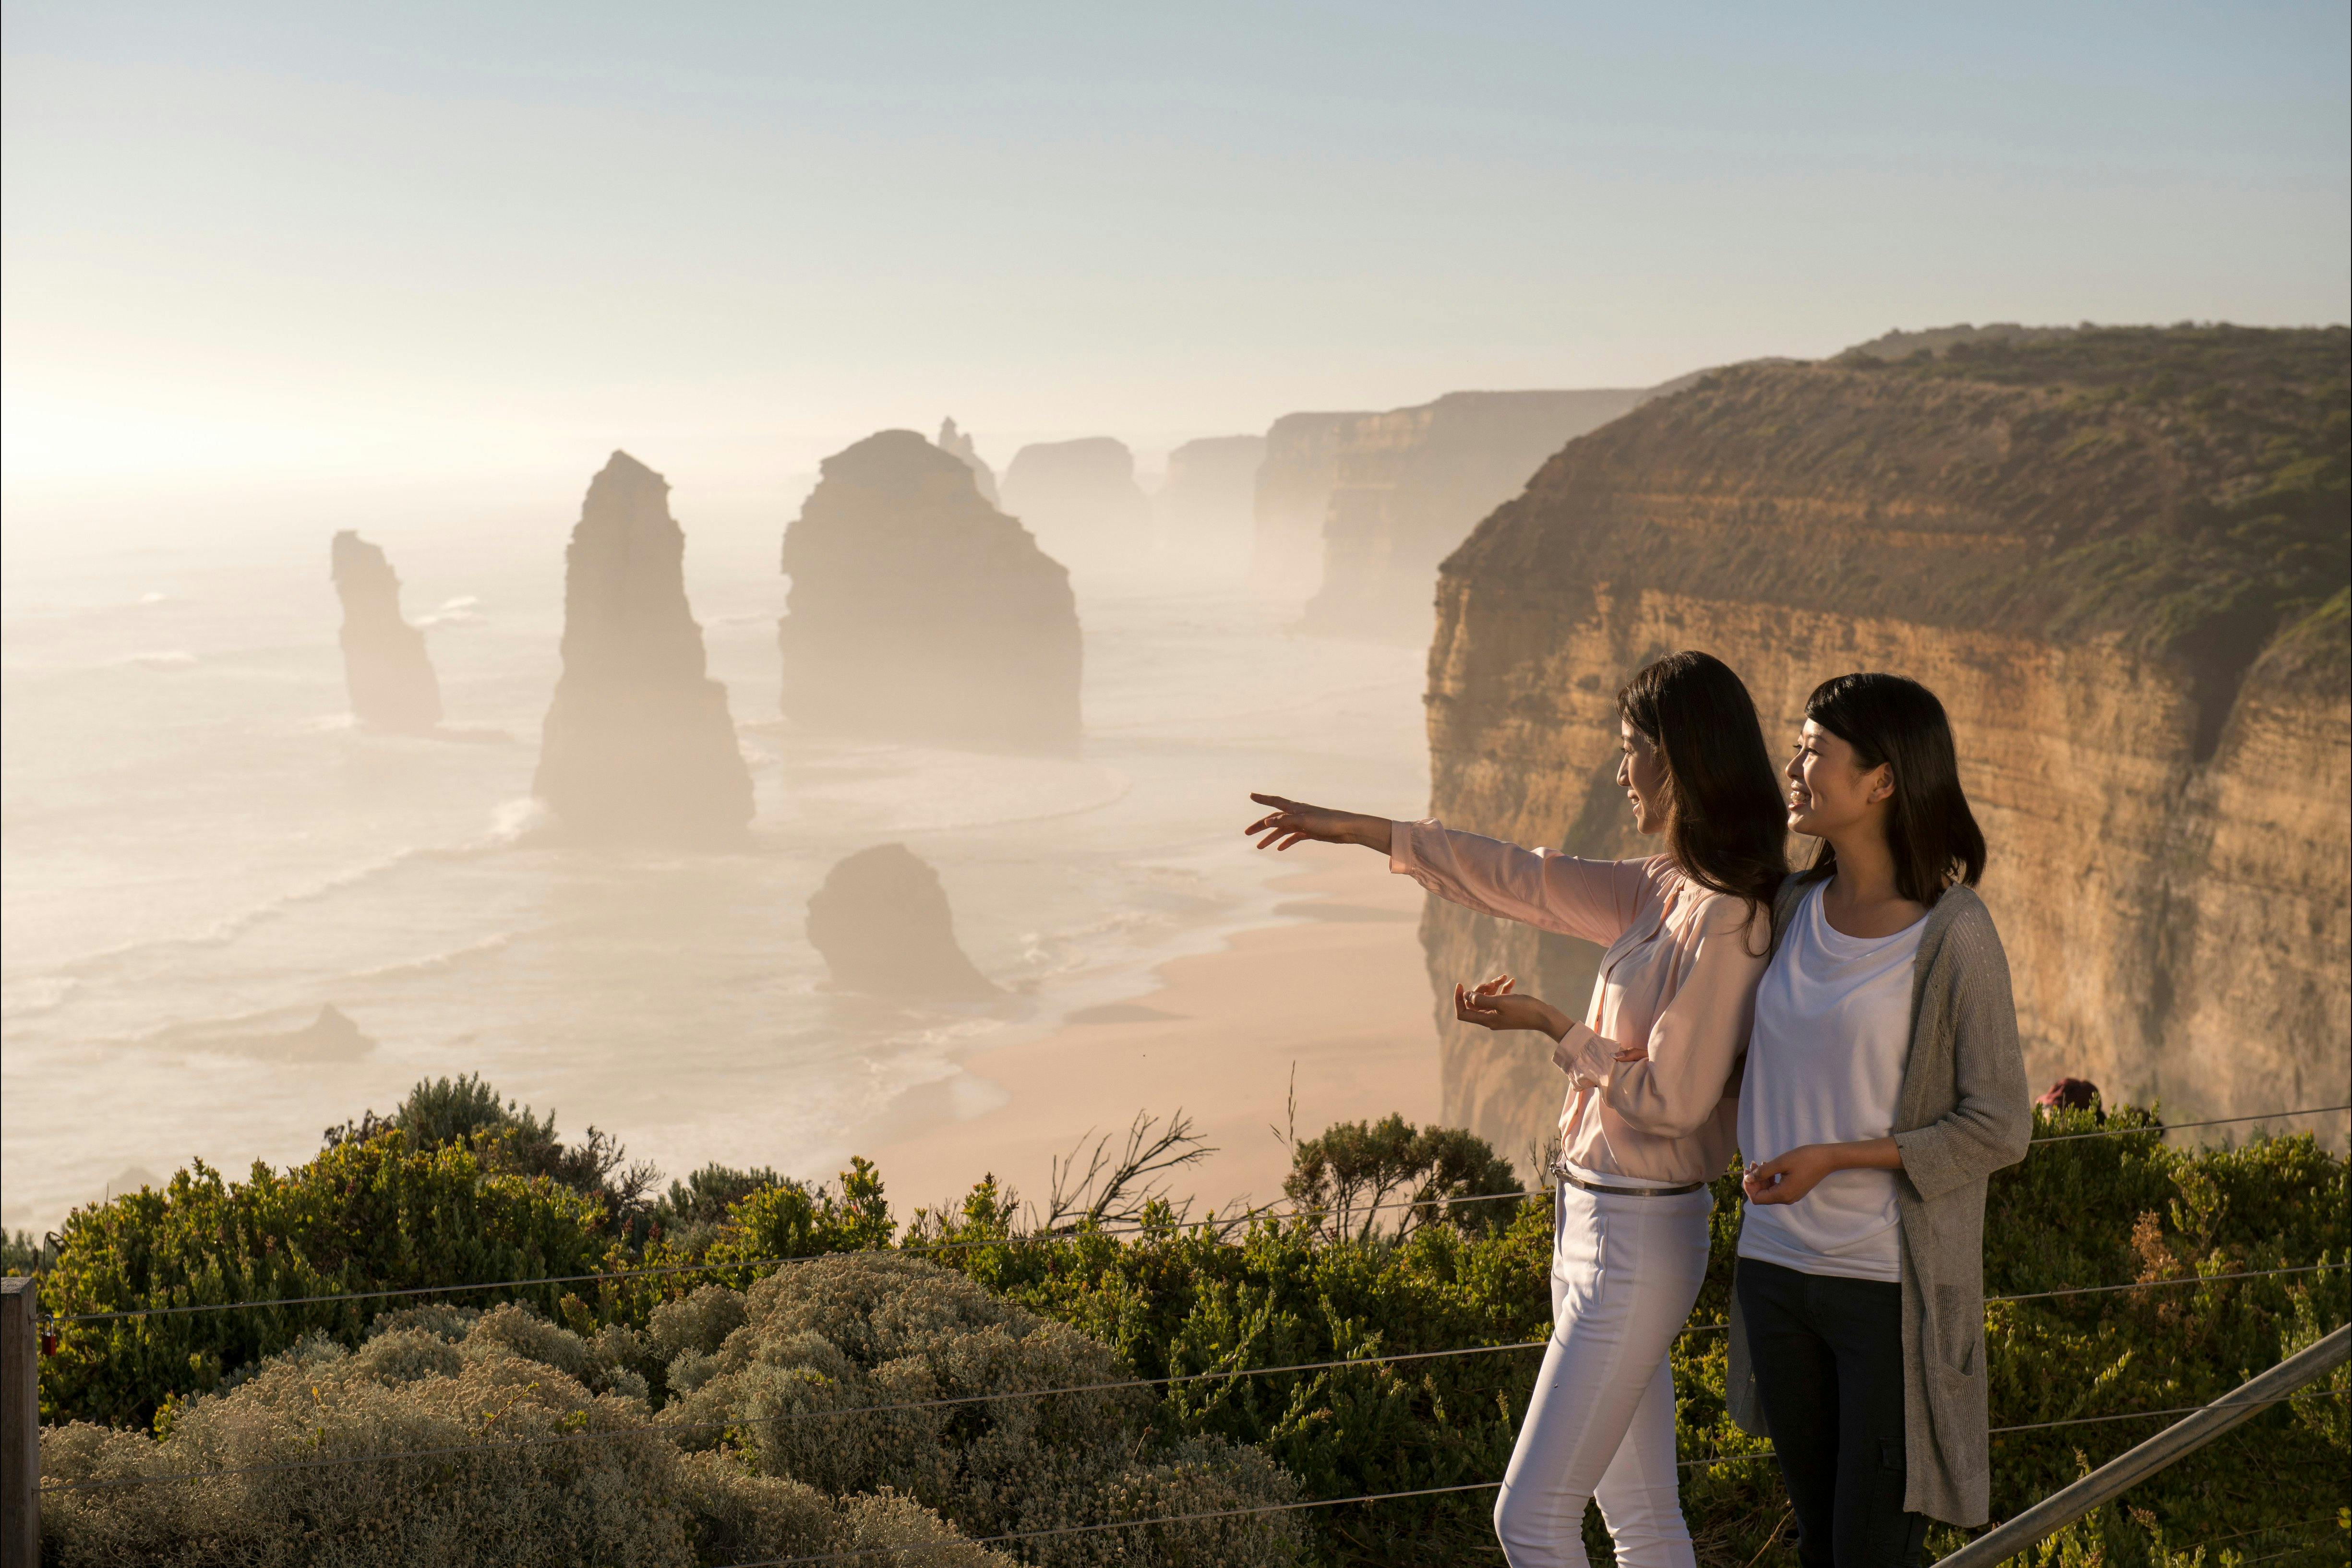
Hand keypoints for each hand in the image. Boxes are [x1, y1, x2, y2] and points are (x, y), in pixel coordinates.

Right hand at [1245, 793, 1388, 853]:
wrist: (1348, 829)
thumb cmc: (1328, 822)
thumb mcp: (1305, 821)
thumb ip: (1286, 820)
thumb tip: (1267, 821)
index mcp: (1295, 808)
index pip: (1275, 802)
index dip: (1262, 799)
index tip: (1251, 795)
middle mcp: (1297, 814)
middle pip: (1274, 819)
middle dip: (1260, 826)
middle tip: (1246, 833)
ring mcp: (1303, 823)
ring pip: (1282, 830)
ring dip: (1271, 838)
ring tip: (1260, 847)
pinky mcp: (1310, 832)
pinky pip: (1294, 837)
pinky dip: (1286, 842)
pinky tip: (1280, 849)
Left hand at [1453, 975, 1568, 1038]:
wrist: (1544, 1016)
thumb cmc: (1523, 1009)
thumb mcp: (1500, 1002)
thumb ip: (1481, 999)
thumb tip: (1466, 996)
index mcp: (1486, 1020)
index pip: (1462, 1013)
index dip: (1458, 999)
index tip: (1460, 984)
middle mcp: (1490, 1019)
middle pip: (1475, 1002)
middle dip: (1480, 989)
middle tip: (1491, 983)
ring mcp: (1499, 1015)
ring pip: (1487, 998)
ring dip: (1493, 986)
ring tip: (1503, 978)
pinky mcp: (1508, 1010)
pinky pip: (1500, 998)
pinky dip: (1503, 988)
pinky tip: (1511, 981)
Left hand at [1742, 1144, 1840, 1204]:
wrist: (1827, 1159)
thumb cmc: (1804, 1158)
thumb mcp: (1781, 1163)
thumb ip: (1762, 1172)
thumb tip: (1748, 1180)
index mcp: (1782, 1195)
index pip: (1756, 1199)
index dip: (1748, 1187)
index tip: (1746, 1171)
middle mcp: (1786, 1199)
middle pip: (1762, 1196)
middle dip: (1754, 1181)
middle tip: (1752, 1164)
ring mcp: (1791, 1196)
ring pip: (1769, 1192)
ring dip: (1761, 1179)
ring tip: (1759, 1163)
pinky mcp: (1795, 1190)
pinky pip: (1777, 1188)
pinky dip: (1770, 1179)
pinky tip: (1770, 1167)